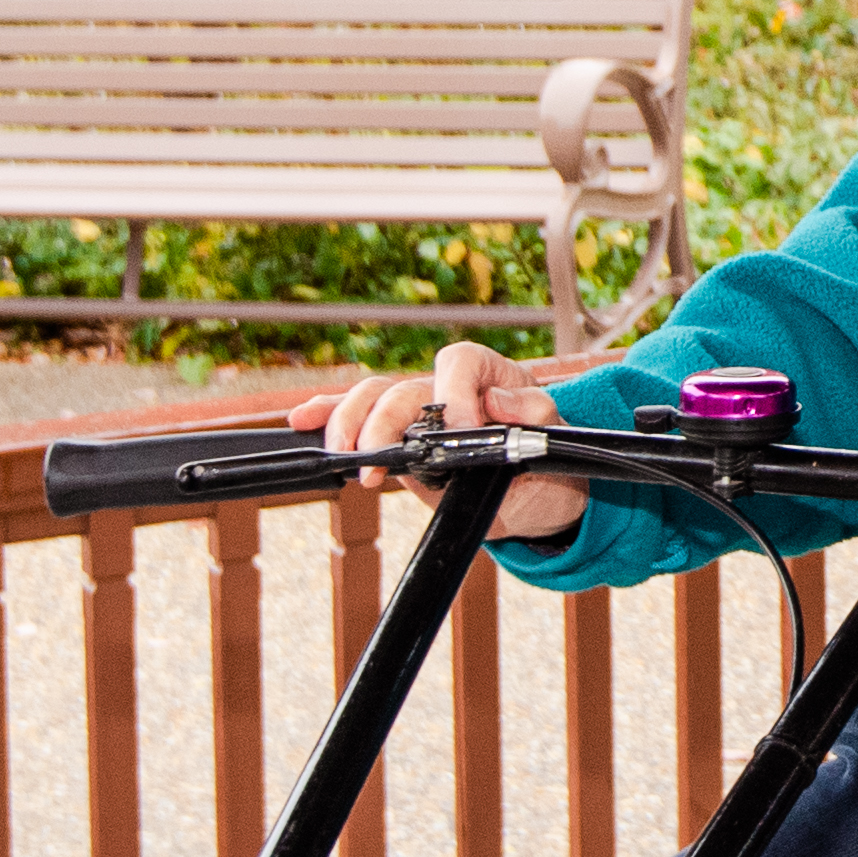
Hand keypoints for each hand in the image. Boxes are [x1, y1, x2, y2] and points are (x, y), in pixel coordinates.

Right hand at [293, 338, 580, 541]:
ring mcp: (418, 414)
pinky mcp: (399, 440)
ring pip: (373, 399)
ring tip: (343, 453)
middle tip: (378, 458)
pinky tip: (302, 420)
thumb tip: (503, 401)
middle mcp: (445, 388)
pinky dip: (328, 415)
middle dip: (385, 420)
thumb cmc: (548, 459)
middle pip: (402, 386)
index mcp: (488, 375)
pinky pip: (359, 418)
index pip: (459, 362)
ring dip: (349, 422)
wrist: (539, 494)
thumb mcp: (555, 437)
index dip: (456, 390)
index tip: (460, 426)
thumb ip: (535, 414)